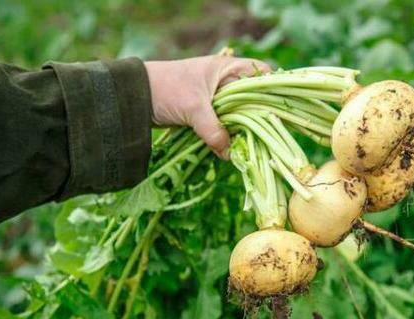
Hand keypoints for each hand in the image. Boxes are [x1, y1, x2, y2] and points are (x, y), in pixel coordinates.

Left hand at [145, 56, 270, 158]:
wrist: (134, 97)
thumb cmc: (166, 89)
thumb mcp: (194, 109)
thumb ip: (214, 131)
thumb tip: (229, 154)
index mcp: (228, 69)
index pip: (261, 74)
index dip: (273, 90)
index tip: (279, 111)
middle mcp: (226, 82)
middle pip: (253, 100)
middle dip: (259, 117)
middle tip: (268, 135)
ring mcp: (217, 99)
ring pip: (240, 115)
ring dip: (242, 130)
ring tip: (252, 145)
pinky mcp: (207, 114)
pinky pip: (225, 126)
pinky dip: (228, 136)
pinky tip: (234, 148)